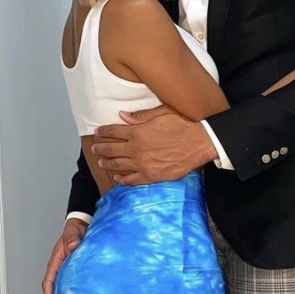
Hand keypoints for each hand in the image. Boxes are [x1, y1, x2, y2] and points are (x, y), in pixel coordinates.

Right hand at [41, 218, 87, 293]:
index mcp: (55, 262)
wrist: (82, 225)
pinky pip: (67, 290)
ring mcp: (64, 273)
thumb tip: (73, 246)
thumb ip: (73, 238)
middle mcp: (58, 269)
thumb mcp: (73, 232)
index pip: (48, 283)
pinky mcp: (71, 274)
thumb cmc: (76, 229)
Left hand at [93, 110, 216, 184]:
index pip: (114, 132)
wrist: (199, 143)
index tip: (98, 132)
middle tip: (95, 148)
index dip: (104, 132)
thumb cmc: (183, 125)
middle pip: (112, 150)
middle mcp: (136, 149)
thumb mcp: (162, 113)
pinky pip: (131, 179)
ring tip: (101, 162)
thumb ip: (140, 116)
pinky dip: (122, 179)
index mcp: (137, 132)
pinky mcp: (151, 176)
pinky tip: (117, 177)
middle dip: (101, 148)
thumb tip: (123, 116)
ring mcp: (142, 164)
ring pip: (118, 165)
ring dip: (107, 163)